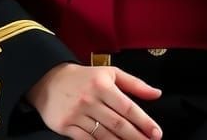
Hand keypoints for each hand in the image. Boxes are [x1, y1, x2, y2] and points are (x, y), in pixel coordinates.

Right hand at [26, 63, 160, 138]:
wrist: (49, 81)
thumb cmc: (85, 77)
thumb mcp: (111, 73)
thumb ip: (135, 84)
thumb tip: (156, 93)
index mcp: (103, 85)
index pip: (128, 107)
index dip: (144, 122)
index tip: (156, 132)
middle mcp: (90, 100)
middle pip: (118, 124)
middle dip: (136, 136)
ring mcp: (76, 114)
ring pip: (103, 135)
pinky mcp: (65, 126)